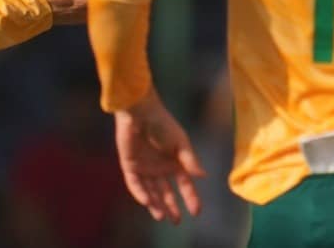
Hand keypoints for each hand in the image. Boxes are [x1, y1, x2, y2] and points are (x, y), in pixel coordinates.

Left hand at [114, 89, 204, 223]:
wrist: (141, 112)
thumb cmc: (163, 124)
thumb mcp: (180, 143)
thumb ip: (190, 160)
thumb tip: (203, 176)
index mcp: (175, 161)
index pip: (185, 184)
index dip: (191, 197)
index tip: (197, 211)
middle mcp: (160, 167)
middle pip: (167, 192)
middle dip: (172, 206)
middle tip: (177, 221)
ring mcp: (145, 167)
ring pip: (151, 191)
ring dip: (156, 204)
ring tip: (162, 217)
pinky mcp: (130, 165)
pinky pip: (135, 184)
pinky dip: (141, 193)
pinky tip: (148, 201)